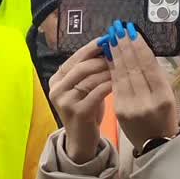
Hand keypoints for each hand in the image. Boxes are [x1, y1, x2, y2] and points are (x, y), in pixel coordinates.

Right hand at [50, 42, 113, 161]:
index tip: (107, 39)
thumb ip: (88, 71)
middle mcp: (57, 88)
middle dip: (102, 58)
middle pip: (82, 66)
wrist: (81, 139)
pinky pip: (97, 92)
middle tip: (119, 53)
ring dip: (109, 70)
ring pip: (90, 78)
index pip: (75, 58)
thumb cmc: (85, 109)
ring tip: (123, 66)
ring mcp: (65, 101)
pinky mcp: (77, 111)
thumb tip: (106, 47)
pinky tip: (120, 81)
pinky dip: (110, 84)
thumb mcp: (82, 88)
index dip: (92, 48)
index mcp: (56, 79)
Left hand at [110, 27, 179, 149]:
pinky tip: (110, 56)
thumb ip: (157, 76)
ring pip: (122, 75)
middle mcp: (147, 101)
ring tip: (112, 37)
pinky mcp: (119, 110)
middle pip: (134, 68)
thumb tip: (142, 51)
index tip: (132, 31)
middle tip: (118, 28)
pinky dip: (112, 68)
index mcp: (164, 96)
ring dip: (116, 54)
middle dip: (125, 46)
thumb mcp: (170, 96)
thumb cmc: (166, 116)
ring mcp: (131, 106)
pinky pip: (115, 85)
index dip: (139, 47)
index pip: (149, 66)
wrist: (155, 145)